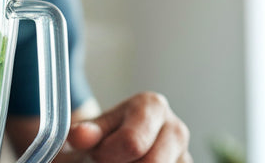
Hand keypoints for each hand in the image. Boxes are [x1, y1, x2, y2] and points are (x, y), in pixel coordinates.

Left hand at [66, 92, 190, 162]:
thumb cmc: (100, 138)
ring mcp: (184, 153)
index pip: (132, 142)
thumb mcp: (88, 132)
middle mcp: (175, 128)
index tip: (97, 154)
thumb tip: (80, 135)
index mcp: (153, 106)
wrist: (109, 148)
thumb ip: (84, 133)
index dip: (107, 155)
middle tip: (108, 162)